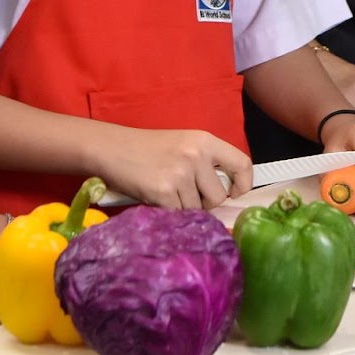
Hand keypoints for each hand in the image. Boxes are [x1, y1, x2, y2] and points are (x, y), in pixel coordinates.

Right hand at [93, 128, 251, 210]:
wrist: (111, 148)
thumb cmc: (147, 148)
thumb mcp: (183, 144)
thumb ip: (207, 163)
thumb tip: (227, 193)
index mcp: (205, 141)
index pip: (242, 163)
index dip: (243, 183)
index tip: (234, 192)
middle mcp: (196, 155)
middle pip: (219, 196)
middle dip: (205, 202)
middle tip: (185, 193)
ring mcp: (180, 174)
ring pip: (198, 209)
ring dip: (184, 207)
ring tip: (167, 191)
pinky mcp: (163, 191)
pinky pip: (178, 214)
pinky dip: (168, 212)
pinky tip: (156, 197)